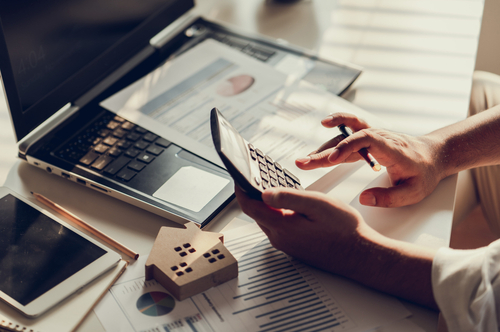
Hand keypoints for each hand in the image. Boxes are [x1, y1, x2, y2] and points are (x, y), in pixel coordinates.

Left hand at [234, 186, 369, 276]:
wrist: (362, 255)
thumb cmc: (345, 230)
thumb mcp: (317, 204)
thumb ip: (288, 198)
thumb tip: (264, 193)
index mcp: (282, 227)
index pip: (250, 207)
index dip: (241, 189)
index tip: (238, 176)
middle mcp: (281, 239)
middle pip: (257, 213)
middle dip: (253, 195)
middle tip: (255, 177)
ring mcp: (288, 245)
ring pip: (269, 220)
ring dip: (267, 204)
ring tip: (271, 187)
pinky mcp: (296, 247)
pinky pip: (280, 227)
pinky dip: (278, 214)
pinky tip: (289, 205)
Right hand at [295, 112, 444, 207]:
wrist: (433, 155)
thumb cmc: (424, 173)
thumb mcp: (414, 193)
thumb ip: (389, 197)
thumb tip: (364, 198)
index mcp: (393, 150)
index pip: (367, 140)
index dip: (347, 147)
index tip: (331, 160)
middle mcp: (381, 138)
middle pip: (349, 140)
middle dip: (325, 152)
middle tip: (304, 162)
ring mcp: (374, 136)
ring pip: (346, 137)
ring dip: (324, 147)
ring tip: (304, 160)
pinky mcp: (369, 137)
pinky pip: (350, 129)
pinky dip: (336, 127)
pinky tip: (323, 128)